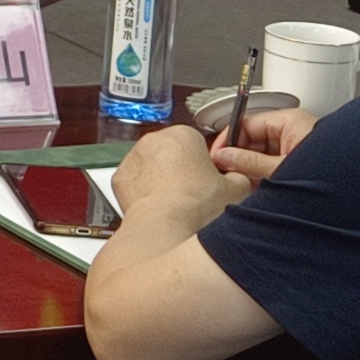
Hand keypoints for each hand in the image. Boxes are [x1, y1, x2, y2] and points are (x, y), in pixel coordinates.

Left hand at [114, 123, 250, 230]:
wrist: (166, 225)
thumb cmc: (197, 205)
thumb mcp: (236, 189)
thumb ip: (239, 176)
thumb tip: (237, 177)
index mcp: (183, 134)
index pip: (198, 142)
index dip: (205, 162)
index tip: (209, 178)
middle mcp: (154, 140)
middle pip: (173, 152)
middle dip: (181, 168)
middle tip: (193, 192)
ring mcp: (133, 158)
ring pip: (152, 166)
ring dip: (161, 179)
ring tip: (176, 202)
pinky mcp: (119, 178)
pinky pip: (136, 181)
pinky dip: (144, 191)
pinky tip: (158, 205)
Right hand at [211, 104, 319, 184]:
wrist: (354, 192)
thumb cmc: (329, 171)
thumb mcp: (280, 168)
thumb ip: (248, 162)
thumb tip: (223, 156)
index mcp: (289, 122)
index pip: (247, 123)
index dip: (229, 139)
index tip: (218, 155)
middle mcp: (292, 131)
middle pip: (252, 139)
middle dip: (239, 157)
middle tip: (227, 172)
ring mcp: (294, 147)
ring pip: (261, 154)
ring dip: (250, 169)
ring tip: (242, 182)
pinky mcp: (298, 162)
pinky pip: (271, 164)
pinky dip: (262, 176)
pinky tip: (255, 187)